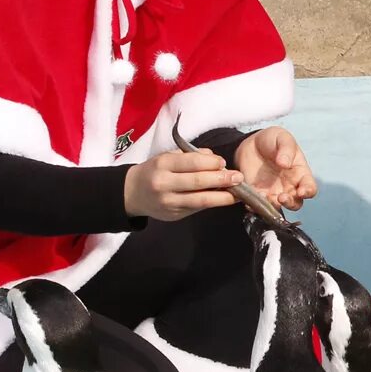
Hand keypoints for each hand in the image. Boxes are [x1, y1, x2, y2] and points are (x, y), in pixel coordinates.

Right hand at [124, 149, 242, 220]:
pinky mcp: (174, 215)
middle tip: (239, 177)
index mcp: (163, 164)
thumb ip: (191, 156)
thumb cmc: (154, 171)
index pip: (191, 162)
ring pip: (200, 199)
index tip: (224, 163)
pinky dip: (212, 203)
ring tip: (237, 193)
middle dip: (222, 180)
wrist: (132, 193)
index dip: (211, 163)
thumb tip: (215, 159)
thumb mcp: (167, 157)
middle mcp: (164, 183)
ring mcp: (168, 202)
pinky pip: (197, 208)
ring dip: (223, 197)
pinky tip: (223, 199)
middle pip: (198, 182)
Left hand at [236, 127, 318, 210]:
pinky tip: (251, 201)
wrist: (252, 143)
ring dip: (273, 206)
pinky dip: (255, 206)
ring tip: (266, 198)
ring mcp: (274, 192)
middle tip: (282, 197)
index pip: (310, 187)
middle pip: (296, 203)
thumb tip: (285, 163)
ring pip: (278, 206)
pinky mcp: (258, 193)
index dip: (308, 192)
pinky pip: (258, 205)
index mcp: (300, 174)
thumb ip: (286, 149)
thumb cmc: (273, 140)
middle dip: (290, 203)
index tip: (302, 191)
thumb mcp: (282, 138)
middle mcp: (289, 186)